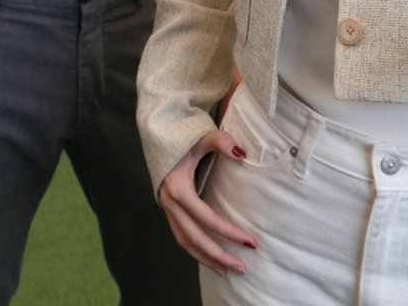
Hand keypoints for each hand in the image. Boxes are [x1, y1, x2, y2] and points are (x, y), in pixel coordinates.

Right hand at [156, 131, 256, 274]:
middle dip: (218, 255)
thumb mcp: (201, 137)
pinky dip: (196, 250)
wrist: (158, 136)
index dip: (228, 232)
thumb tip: (242, 153)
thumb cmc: (181, 137)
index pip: (206, 218)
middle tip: (241, 267)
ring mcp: (166, 207)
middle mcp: (169, 202)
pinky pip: (182, 236)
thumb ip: (221, 141)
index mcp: (178, 188)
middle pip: (194, 237)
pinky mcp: (169, 210)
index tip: (250, 242)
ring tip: (227, 271)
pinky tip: (211, 257)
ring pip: (184, 241)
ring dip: (205, 258)